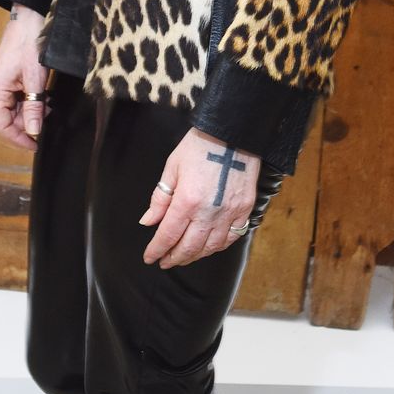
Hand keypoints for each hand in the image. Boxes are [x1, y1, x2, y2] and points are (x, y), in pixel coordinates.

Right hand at [0, 5, 48, 150]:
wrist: (31, 15)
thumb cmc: (30, 41)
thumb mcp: (36, 78)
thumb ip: (33, 106)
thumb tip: (33, 130)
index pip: (1, 124)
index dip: (17, 138)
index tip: (34, 145)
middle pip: (8, 117)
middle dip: (27, 124)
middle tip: (46, 124)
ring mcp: (5, 81)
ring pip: (15, 107)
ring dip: (32, 112)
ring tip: (48, 108)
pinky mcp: (13, 76)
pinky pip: (20, 96)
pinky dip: (33, 101)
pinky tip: (45, 98)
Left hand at [139, 128, 259, 267]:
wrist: (233, 132)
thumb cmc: (199, 146)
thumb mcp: (172, 168)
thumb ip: (160, 198)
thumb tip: (148, 222)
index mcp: (187, 200)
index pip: (168, 235)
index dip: (157, 250)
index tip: (150, 258)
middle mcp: (208, 212)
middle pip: (189, 247)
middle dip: (174, 258)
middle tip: (166, 261)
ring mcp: (229, 212)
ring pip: (211, 247)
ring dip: (195, 256)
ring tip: (185, 256)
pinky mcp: (245, 209)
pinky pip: (231, 237)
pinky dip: (218, 246)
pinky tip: (209, 246)